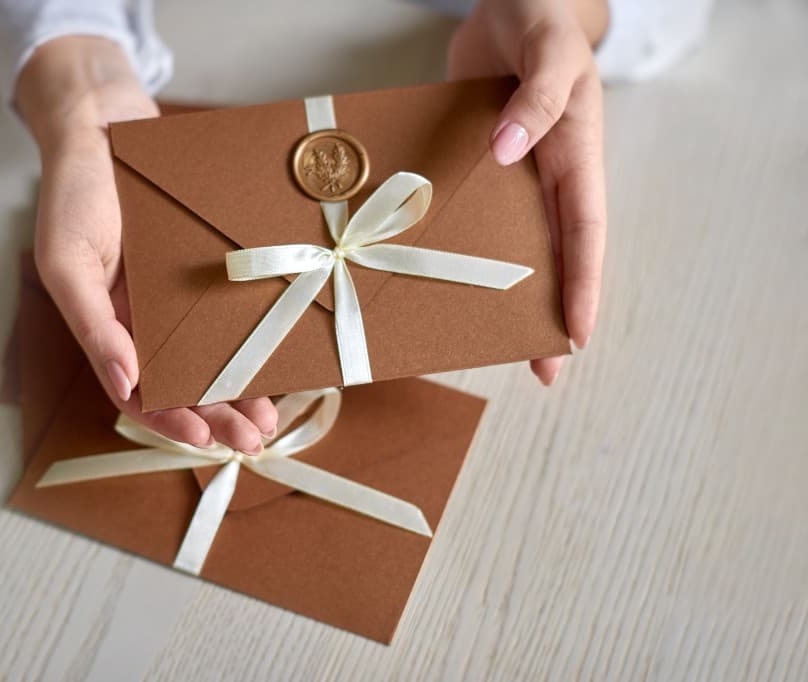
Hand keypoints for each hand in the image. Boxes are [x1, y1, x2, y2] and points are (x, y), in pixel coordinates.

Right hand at [16, 36, 276, 452]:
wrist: (106, 126)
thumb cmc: (74, 194)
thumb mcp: (67, 261)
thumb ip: (91, 324)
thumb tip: (125, 383)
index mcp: (112, 328)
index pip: (139, 392)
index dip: (168, 421)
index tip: (203, 439)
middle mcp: (150, 322)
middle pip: (185, 385)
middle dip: (218, 417)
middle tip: (254, 440)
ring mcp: (181, 298)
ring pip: (215, 356)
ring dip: (242, 390)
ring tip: (271, 417)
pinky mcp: (211, 268)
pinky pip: (235, 311)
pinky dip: (254, 338)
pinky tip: (279, 357)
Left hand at [448, 0, 608, 384]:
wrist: (507, 4)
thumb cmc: (542, 22)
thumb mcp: (549, 53)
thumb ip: (536, 98)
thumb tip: (508, 150)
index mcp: (575, 156)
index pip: (584, 233)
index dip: (583, 287)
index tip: (576, 336)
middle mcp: (543, 177)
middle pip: (550, 257)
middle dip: (546, 313)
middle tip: (539, 369)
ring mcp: (507, 178)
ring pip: (507, 246)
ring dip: (500, 293)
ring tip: (486, 342)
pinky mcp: (471, 168)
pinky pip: (465, 216)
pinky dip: (454, 247)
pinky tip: (433, 277)